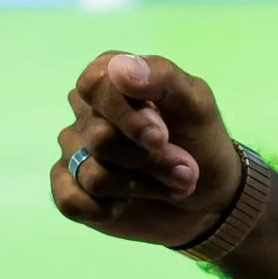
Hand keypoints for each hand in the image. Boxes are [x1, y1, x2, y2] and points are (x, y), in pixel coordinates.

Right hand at [52, 52, 241, 247]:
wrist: (207, 198)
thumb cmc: (200, 141)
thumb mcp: (196, 104)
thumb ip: (162, 78)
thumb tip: (118, 68)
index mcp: (111, 77)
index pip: (94, 85)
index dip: (126, 115)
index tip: (162, 137)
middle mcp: (86, 112)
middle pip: (100, 138)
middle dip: (150, 160)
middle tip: (185, 169)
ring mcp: (74, 151)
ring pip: (93, 175)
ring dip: (141, 186)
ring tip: (173, 185)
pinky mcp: (70, 189)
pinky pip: (70, 201)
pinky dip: (107, 210)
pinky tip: (127, 204)